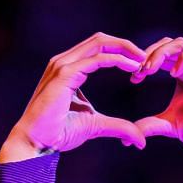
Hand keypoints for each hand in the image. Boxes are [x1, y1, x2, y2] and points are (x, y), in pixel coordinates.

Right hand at [0, 32, 150, 161]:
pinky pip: (96, 59)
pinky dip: (117, 60)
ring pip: (99, 43)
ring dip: (124, 49)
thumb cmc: (58, 134)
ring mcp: (63, 65)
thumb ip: (118, 127)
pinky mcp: (64, 74)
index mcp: (68, 68)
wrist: (36, 143)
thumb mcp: (95, 126)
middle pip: (100, 39)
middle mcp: (64, 61)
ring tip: (143, 60)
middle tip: (146, 58)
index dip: (120, 52)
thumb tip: (141, 140)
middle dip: (125, 45)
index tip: (140, 65)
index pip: (98, 49)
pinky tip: (132, 68)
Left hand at [130, 37, 182, 171]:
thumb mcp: (170, 125)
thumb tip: (125, 138)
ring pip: (182, 44)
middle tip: (139, 70)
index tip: (133, 78)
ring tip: (150, 69)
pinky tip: (173, 73)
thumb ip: (150, 125)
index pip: (160, 55)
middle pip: (168, 44)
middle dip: (150, 54)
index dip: (144, 62)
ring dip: (162, 53)